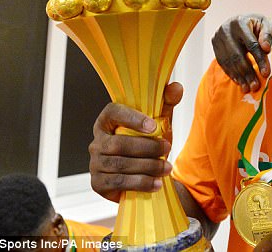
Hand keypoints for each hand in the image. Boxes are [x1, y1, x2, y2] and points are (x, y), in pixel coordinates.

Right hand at [88, 82, 183, 202]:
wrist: (144, 173)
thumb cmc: (148, 142)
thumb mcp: (159, 122)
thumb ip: (166, 103)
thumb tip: (176, 87)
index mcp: (107, 120)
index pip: (114, 113)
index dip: (132, 118)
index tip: (154, 126)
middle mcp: (97, 141)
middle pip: (119, 144)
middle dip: (147, 147)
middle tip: (168, 148)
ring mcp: (95, 163)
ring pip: (121, 165)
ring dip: (148, 167)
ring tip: (167, 168)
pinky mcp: (98, 183)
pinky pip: (119, 183)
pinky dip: (141, 183)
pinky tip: (157, 183)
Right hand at [211, 14, 271, 92]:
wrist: (237, 21)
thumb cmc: (254, 24)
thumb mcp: (264, 24)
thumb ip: (267, 34)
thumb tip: (266, 49)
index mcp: (240, 22)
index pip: (251, 44)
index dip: (259, 60)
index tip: (266, 73)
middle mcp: (226, 29)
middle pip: (238, 55)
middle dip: (248, 72)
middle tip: (255, 86)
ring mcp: (218, 38)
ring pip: (229, 61)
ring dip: (239, 77)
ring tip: (248, 88)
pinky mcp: (214, 45)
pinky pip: (223, 63)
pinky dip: (232, 74)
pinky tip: (240, 82)